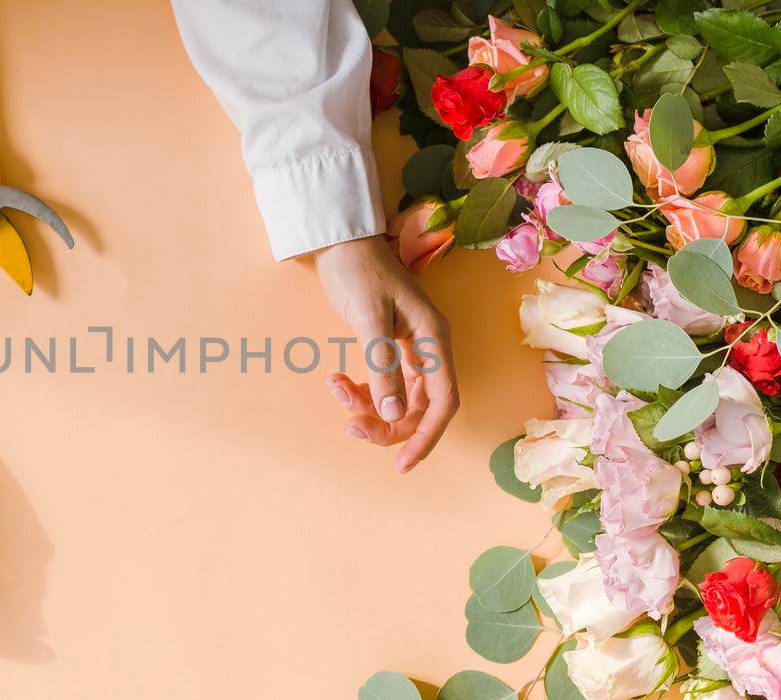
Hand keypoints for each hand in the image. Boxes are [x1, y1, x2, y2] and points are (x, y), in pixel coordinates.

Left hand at [311, 236, 458, 472]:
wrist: (341, 241)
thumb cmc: (358, 271)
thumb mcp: (368, 319)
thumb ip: (383, 366)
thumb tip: (394, 413)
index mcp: (433, 340)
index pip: (443, 402)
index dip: (426, 437)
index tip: (402, 464)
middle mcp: (429, 347)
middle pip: (421, 407)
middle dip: (388, 424)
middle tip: (351, 426)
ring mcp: (411, 349)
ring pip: (400, 399)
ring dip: (369, 406)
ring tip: (336, 391)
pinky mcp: (390, 348)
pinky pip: (384, 384)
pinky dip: (361, 390)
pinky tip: (336, 380)